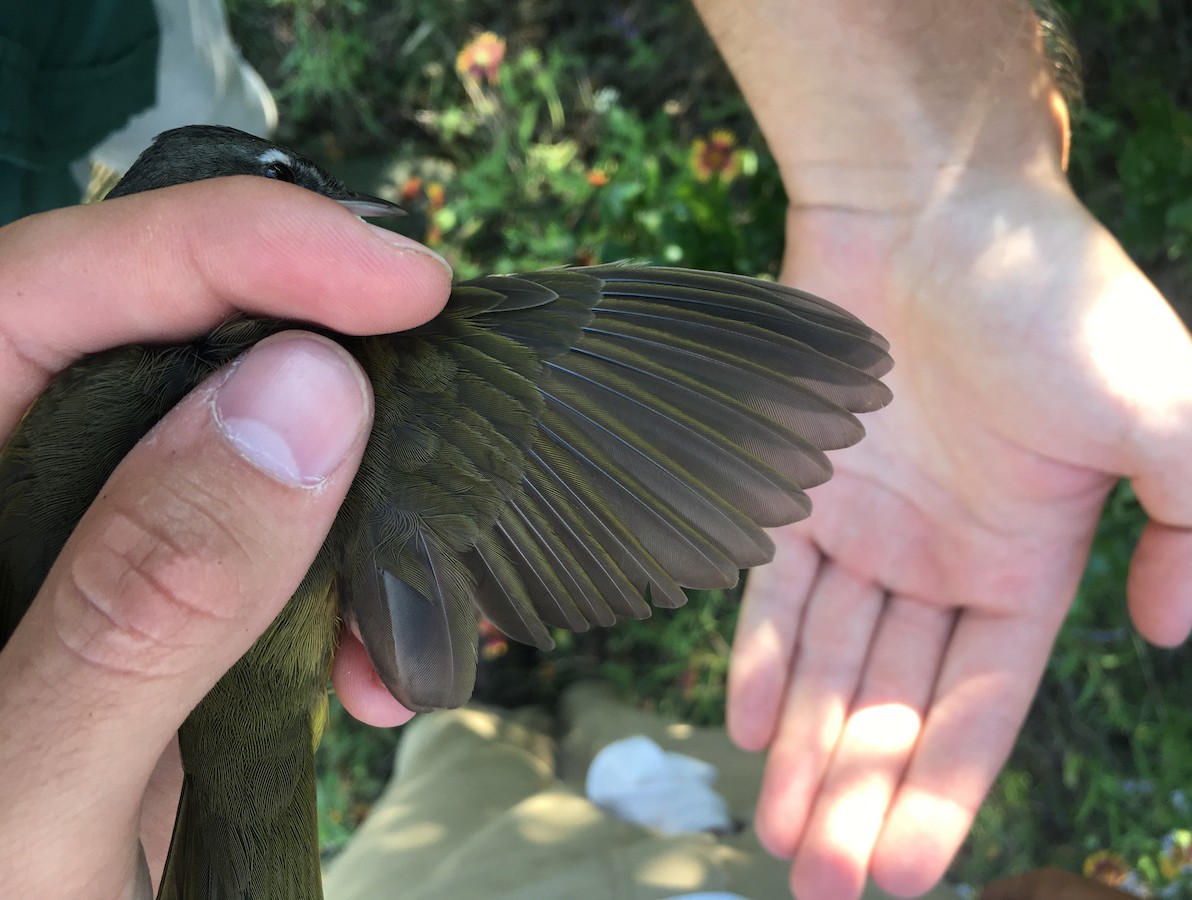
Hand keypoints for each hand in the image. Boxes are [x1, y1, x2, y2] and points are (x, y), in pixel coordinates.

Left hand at [0, 180, 449, 895]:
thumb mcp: (29, 804)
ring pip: (238, 451)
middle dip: (323, 371)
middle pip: (163, 351)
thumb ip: (142, 601)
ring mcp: (85, 563)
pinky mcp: (154, 624)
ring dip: (355, 510)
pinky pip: (268, 558)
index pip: (47, 293)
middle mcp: (4, 498)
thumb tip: (308, 394)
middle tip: (449, 396)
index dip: (230, 252)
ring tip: (428, 586)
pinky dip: (346, 600)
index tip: (404, 283)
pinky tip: (377, 675)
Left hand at [727, 159, 1191, 897]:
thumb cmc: (1049, 299)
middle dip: (862, 796)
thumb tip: (1168, 629)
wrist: (932, 208)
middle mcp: (939, 560)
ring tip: (778, 830)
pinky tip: (746, 724)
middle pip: (893, 704)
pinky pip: (771, 588)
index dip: (941, 792)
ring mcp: (861, 527)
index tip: (905, 876)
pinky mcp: (795, 488)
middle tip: (822, 885)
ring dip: (804, 747)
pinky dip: (759, 652)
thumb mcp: (1167, 410)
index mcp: (1024, 564)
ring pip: (828, 662)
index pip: (978, 708)